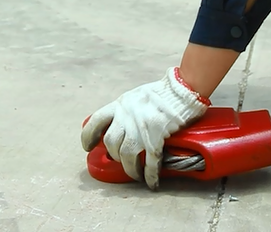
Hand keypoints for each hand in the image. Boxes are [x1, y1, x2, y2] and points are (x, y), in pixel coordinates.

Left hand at [81, 67, 208, 189]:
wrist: (182, 89)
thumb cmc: (163, 91)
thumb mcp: (138, 95)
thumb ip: (127, 109)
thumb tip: (121, 121)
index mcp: (121, 105)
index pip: (96, 121)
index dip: (89, 136)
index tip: (88, 146)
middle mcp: (126, 117)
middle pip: (111, 143)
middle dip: (114, 155)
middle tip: (121, 160)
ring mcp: (140, 129)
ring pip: (126, 156)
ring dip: (130, 169)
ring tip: (136, 174)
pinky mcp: (156, 138)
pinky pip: (149, 163)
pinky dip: (149, 175)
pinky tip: (152, 181)